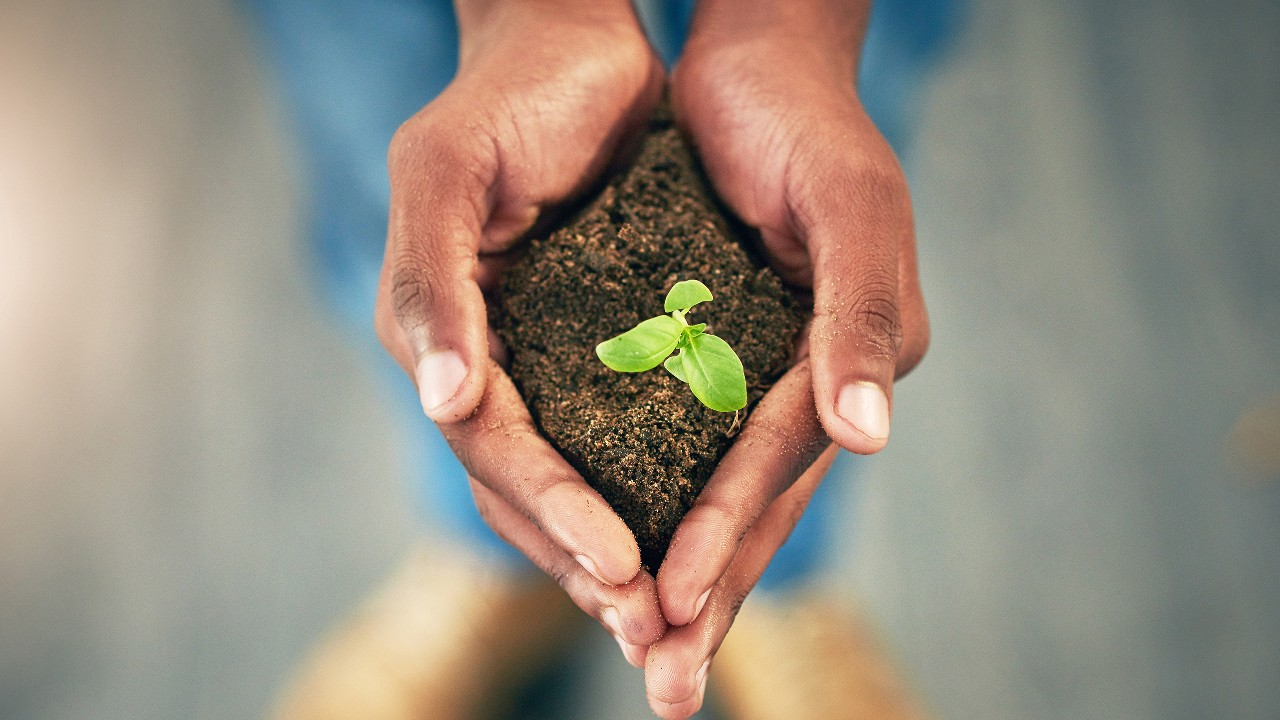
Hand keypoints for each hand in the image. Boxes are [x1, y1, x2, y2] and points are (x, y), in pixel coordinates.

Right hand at [373, 0, 666, 654]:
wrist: (569, 46)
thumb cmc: (501, 98)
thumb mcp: (444, 173)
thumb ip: (433, 286)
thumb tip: (443, 400)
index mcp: (439, 335)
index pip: (490, 446)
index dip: (552, 509)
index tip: (622, 567)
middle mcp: (483, 362)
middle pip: (524, 488)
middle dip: (584, 563)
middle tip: (654, 635)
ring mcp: (536, 359)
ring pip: (570, 478)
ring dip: (615, 551)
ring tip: (675, 617)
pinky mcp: (591, 345)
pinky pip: (617, 434)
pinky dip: (649, 489)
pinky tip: (694, 530)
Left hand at [644, 2, 929, 715]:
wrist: (761, 68)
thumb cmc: (807, 125)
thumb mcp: (850, 207)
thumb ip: (862, 319)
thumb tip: (869, 441)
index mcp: (852, 361)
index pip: (778, 464)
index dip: (728, 533)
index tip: (671, 606)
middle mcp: (815, 380)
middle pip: (756, 504)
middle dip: (711, 594)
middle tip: (665, 690)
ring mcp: (769, 373)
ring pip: (721, 491)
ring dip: (686, 573)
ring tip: (646, 653)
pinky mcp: (721, 356)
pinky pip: (688, 443)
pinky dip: (660, 502)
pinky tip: (624, 549)